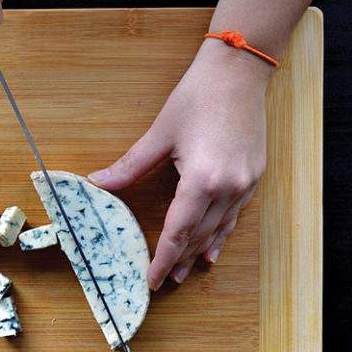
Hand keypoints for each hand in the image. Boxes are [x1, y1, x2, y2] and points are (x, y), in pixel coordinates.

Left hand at [88, 37, 272, 289]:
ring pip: (219, 229)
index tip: (153, 279)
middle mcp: (228, 188)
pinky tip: (214, 248)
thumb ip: (130, 166)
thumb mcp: (160, 134)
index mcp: (202, 180)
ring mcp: (245, 184)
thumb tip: (98, 182)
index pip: (177, 231)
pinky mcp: (254, 176)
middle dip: (179, 258)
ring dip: (199, 251)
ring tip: (186, 271)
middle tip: (166, 279)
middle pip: (199, 234)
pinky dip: (222, 234)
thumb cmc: (197, 97)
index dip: (163, 258)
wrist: (238, 71)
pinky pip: (235, 215)